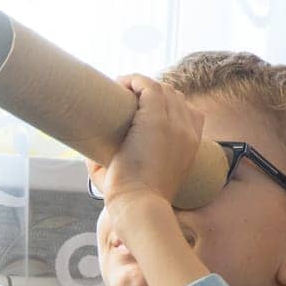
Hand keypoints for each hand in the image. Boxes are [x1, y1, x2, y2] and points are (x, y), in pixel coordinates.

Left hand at [86, 74, 205, 209]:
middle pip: (175, 97)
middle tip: (124, 99)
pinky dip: (133, 81)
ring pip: (162, 89)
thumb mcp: (143, 179)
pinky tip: (118, 84)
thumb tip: (95, 151)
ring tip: (118, 90)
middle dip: (151, 93)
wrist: (140, 204)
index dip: (168, 106)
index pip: (189, 113)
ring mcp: (175, 123)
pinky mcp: (157, 119)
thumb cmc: (135, 199)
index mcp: (191, 145)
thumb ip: (130, 163)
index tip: (142, 110)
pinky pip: (148, 86)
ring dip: (140, 85)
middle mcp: (188, 131)